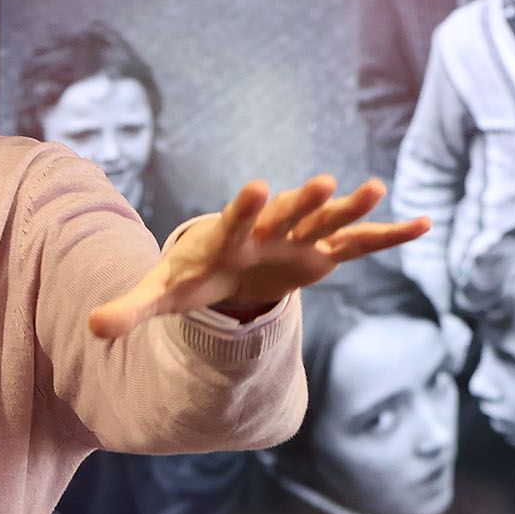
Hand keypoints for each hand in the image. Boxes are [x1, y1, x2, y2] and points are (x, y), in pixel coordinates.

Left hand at [87, 176, 429, 338]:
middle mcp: (268, 230)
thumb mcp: (161, 295)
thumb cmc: (193, 276)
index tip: (255, 186)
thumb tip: (91, 331)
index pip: (234, 219)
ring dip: (351, 208)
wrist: (221, 262)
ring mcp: (299, 238)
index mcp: (229, 237)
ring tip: (378, 188)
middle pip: (287, 212)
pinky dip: (389, 236)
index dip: (244, 206)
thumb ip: (130, 310)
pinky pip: (360, 245)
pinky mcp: (322, 253)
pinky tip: (423, 225)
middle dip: (304, 200)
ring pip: (327, 220)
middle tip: (324, 182)